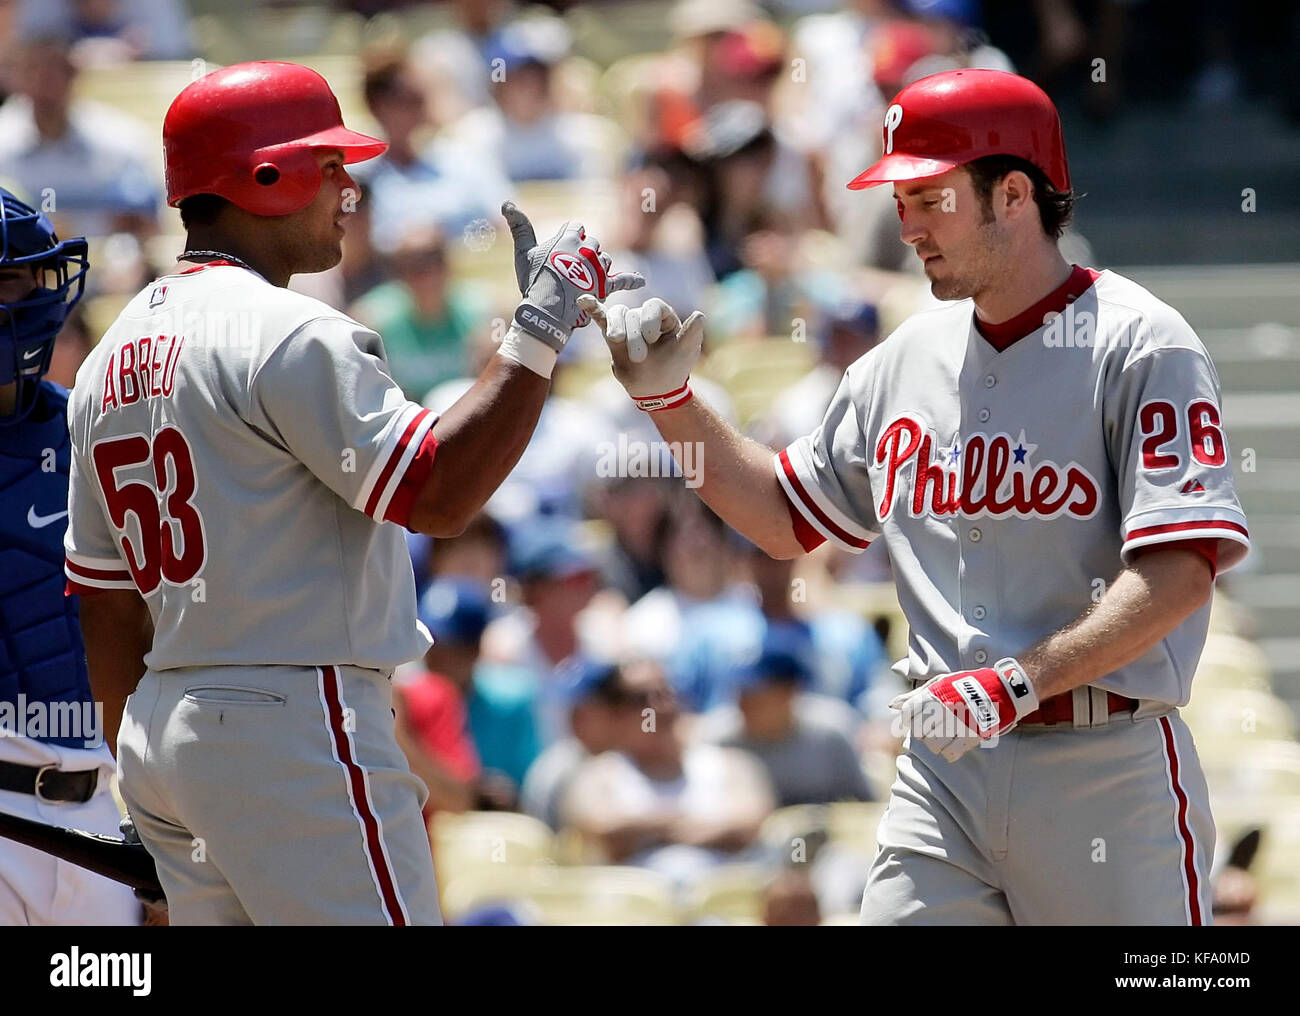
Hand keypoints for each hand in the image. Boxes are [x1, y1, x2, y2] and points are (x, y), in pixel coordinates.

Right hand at [501, 202, 643, 351]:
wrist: (546, 310)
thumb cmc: (533, 281)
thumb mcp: (524, 252)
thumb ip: (519, 226)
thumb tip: (506, 202)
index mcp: (569, 238)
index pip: (576, 227)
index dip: (570, 238)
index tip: (562, 252)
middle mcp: (587, 249)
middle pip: (592, 243)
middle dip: (584, 253)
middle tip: (571, 270)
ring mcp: (599, 267)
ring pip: (605, 259)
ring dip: (598, 266)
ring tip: (584, 279)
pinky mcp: (606, 286)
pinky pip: (622, 280)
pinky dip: (632, 280)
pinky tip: (641, 280)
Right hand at [576, 294, 705, 411]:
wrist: (656, 390)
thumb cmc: (674, 369)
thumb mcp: (687, 352)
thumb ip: (693, 333)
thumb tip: (699, 315)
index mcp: (664, 317)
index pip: (653, 306)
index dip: (650, 319)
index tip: (651, 339)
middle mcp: (644, 317)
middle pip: (634, 314)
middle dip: (634, 335)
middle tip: (639, 358)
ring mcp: (628, 325)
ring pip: (617, 316)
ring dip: (616, 327)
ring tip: (617, 341)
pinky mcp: (612, 335)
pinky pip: (601, 318)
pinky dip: (593, 308)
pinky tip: (583, 300)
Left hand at [889, 657, 1037, 761]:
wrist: (1000, 689)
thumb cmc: (965, 685)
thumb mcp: (939, 683)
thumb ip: (914, 695)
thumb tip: (891, 705)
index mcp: (934, 694)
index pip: (907, 713)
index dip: (907, 719)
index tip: (913, 721)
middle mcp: (943, 709)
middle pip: (918, 732)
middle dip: (922, 732)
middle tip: (932, 727)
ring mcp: (957, 723)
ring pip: (932, 745)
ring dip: (935, 744)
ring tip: (944, 736)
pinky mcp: (971, 736)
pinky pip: (950, 754)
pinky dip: (949, 752)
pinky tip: (954, 744)